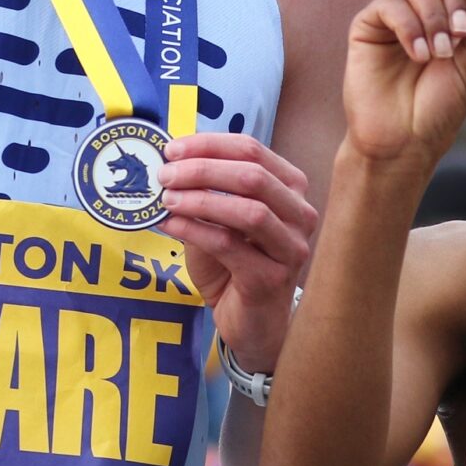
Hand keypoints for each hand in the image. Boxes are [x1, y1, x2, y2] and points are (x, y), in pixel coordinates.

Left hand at [158, 133, 314, 372]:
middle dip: (202, 169)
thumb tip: (168, 162)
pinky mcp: (271, 279)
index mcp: (290, 188)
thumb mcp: (219, 219)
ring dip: (200, 200)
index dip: (210, 144)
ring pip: (248, 211)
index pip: (252, 150)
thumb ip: (205, 190)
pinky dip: (195, 230)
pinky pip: (230, 245)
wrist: (249, 321)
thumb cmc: (234, 265)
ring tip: (166, 199)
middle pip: (253, 176)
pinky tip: (170, 226)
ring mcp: (290, 248)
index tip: (172, 148)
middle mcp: (299, 214)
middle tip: (165, 174)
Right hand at [342, 0, 465, 168]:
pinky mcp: (369, 21)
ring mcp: (395, 9)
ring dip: (436, 18)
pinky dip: (412, 27)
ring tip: (437, 55)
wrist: (404, 140)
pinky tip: (417, 54)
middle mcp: (424, 0)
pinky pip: (393, 3)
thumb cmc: (441, 106)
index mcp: (454, 5)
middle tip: (460, 37)